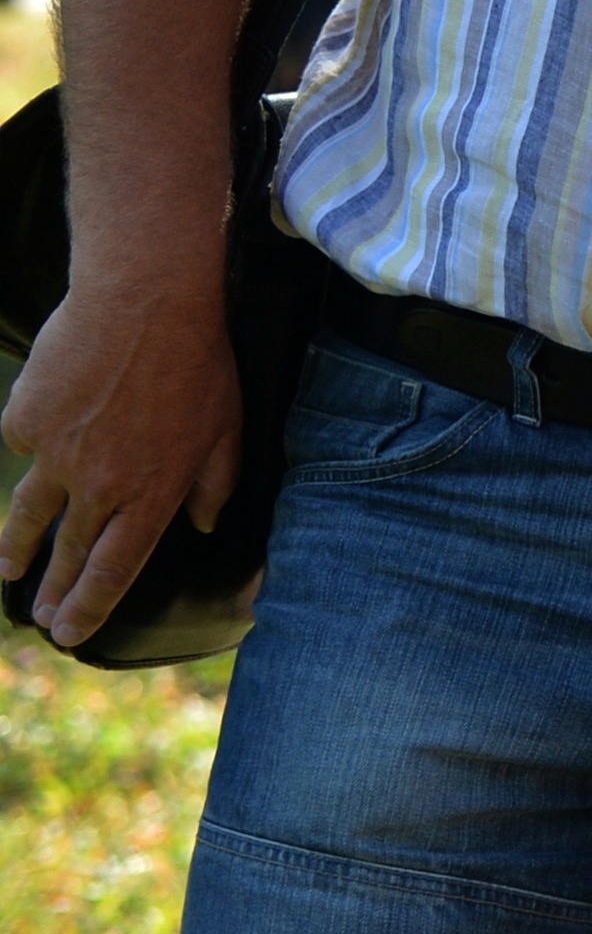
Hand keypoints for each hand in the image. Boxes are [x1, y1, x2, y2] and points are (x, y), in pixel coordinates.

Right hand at [1, 264, 245, 651]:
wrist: (144, 301)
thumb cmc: (198, 361)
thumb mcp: (228, 426)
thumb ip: (216, 482)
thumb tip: (202, 524)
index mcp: (153, 492)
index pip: (115, 569)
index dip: (90, 607)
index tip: (70, 633)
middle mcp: (100, 484)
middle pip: (67, 552)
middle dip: (52, 592)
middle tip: (40, 618)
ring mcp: (56, 456)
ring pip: (30, 513)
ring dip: (18, 547)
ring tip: (10, 570)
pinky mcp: (25, 422)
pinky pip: (27, 444)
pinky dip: (38, 444)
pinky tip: (53, 426)